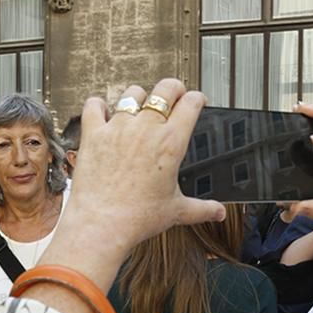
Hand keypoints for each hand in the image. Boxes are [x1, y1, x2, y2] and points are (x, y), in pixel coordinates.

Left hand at [61, 78, 225, 256]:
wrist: (102, 225)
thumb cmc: (138, 218)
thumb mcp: (176, 212)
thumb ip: (202, 208)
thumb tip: (218, 212)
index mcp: (171, 143)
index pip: (191, 104)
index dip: (196, 98)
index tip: (196, 100)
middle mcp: (146, 129)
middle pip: (165, 89)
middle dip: (174, 88)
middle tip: (174, 94)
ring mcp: (118, 128)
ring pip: (132, 94)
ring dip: (138, 97)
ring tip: (139, 105)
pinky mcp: (94, 134)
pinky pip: (94, 106)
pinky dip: (99, 105)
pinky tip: (103, 111)